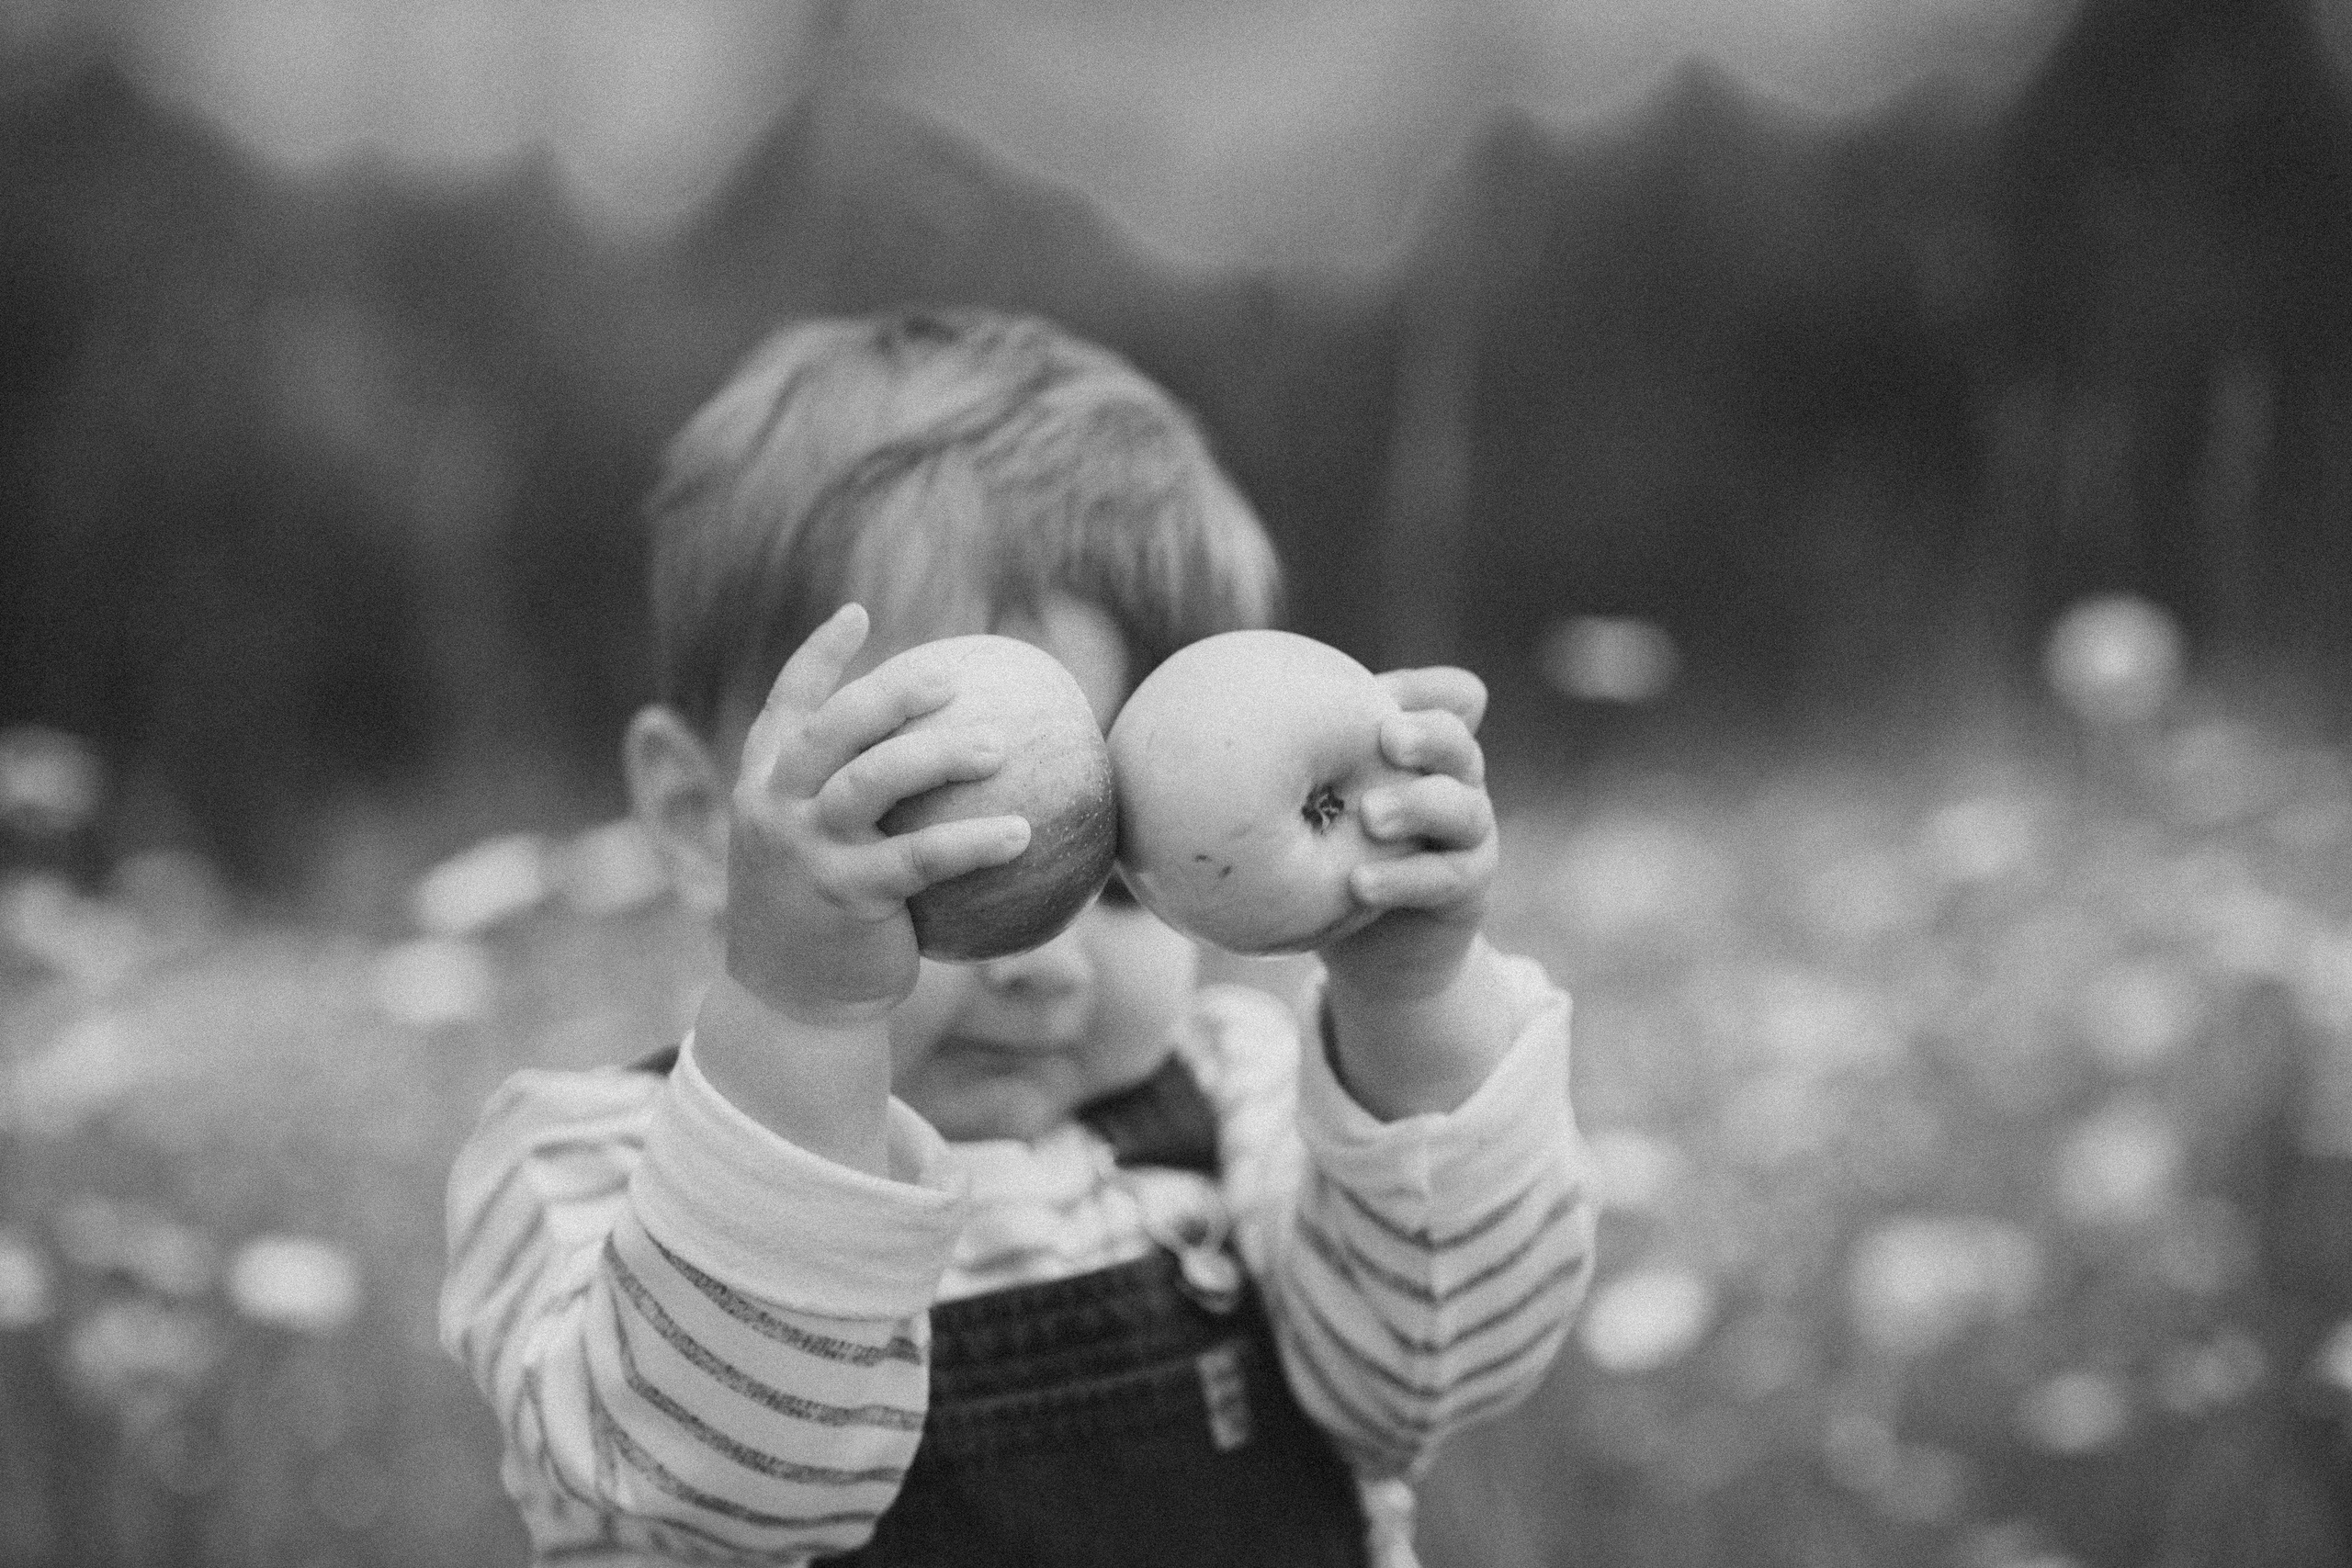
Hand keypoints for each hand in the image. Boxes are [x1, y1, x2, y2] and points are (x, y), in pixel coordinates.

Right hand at [725, 604, 1031, 1027]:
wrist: (787, 1006)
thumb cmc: (817, 920)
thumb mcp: (810, 851)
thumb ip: (848, 803)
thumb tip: (940, 754)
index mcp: (761, 786)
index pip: (784, 705)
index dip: (818, 655)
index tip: (857, 614)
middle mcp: (775, 809)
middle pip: (833, 729)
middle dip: (890, 692)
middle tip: (950, 679)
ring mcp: (806, 851)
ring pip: (873, 781)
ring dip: (939, 756)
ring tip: (1001, 745)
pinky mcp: (846, 896)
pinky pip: (921, 858)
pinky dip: (974, 841)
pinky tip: (1023, 832)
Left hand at [1319, 666, 1496, 1002]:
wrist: (1374, 948)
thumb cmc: (1335, 858)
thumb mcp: (1320, 804)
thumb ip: (1303, 762)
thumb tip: (1228, 704)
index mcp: (1425, 752)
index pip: (1449, 700)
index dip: (1423, 689)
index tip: (1378, 688)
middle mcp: (1457, 784)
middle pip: (1459, 744)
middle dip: (1428, 736)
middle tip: (1389, 738)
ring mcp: (1469, 837)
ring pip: (1463, 808)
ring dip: (1417, 806)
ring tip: (1369, 815)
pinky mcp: (1469, 890)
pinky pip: (1447, 878)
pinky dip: (1404, 879)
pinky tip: (1359, 883)